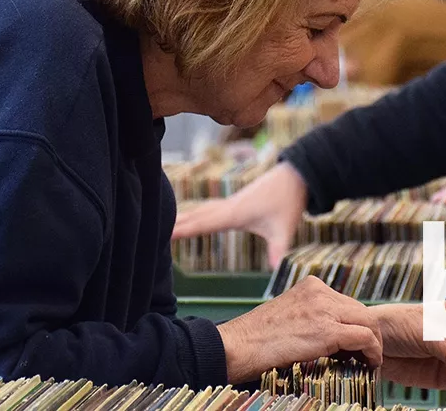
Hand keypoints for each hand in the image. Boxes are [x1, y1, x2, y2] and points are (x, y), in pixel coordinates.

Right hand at [172, 162, 307, 266]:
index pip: (201, 224)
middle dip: (174, 224)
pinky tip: (192, 216)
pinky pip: (208, 209)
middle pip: (195, 216)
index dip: (181, 230)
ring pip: (200, 211)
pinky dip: (195, 214)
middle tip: (149, 231)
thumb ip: (277, 250)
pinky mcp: (235, 203)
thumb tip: (276, 270)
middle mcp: (227, 207)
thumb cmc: (288, 201)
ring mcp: (230, 203)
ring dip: (182, 217)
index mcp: (233, 214)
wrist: (296, 175)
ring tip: (163, 224)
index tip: (161, 234)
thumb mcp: (284, 229)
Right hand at [216, 276, 382, 383]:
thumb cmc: (257, 339)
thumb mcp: (289, 316)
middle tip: (367, 356)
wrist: (237, 346)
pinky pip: (365, 337)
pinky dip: (372, 352)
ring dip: (373, 344)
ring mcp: (324, 309)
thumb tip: (336, 336)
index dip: (357, 326)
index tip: (357, 346)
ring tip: (368, 362)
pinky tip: (368, 364)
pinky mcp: (326, 331)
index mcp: (312, 286)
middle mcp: (320, 292)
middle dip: (369, 334)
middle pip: (362, 311)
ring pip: (369, 322)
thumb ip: (312, 316)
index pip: (349, 304)